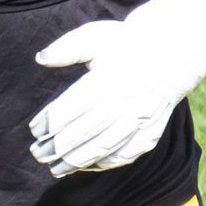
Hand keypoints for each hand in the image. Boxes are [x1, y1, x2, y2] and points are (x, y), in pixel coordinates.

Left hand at [29, 0, 205, 176]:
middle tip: (37, 154)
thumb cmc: (125, 43)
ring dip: (76, 161)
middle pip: (84, 132)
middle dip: (57, 147)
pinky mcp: (151, 133)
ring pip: (103, 148)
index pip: (72, 107)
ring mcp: (140, 121)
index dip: (51, 121)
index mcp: (108, 79)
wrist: (171, 53)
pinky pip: (125, 155)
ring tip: (55, 168)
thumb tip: (40, 59)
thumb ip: (66, 48)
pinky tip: (85, 166)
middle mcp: (124, 102)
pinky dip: (103, 164)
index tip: (34, 130)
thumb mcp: (95, 37)